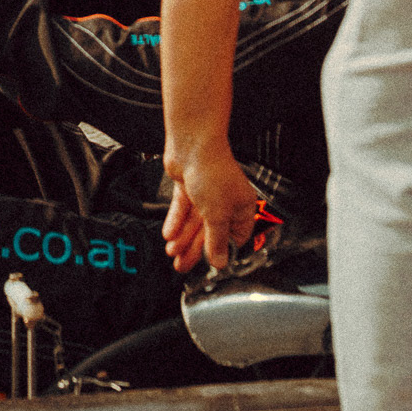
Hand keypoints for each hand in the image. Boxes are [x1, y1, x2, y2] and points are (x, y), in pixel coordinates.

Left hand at [161, 145, 260, 274]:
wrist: (192, 144)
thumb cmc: (213, 172)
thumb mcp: (217, 214)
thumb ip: (217, 241)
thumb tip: (221, 262)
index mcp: (242, 208)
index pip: (235, 237)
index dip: (223, 251)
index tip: (211, 266)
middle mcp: (226, 201)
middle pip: (210, 232)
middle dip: (195, 249)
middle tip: (182, 266)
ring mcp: (207, 194)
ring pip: (195, 222)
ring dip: (183, 238)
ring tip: (172, 253)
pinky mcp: (190, 187)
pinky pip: (183, 209)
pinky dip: (176, 222)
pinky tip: (169, 235)